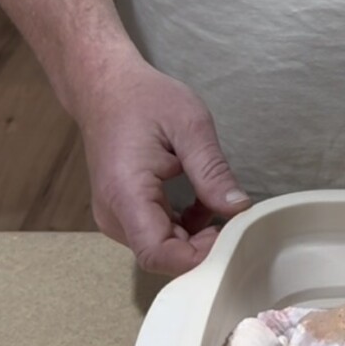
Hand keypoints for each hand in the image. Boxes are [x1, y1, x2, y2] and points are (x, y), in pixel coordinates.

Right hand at [76, 54, 251, 275]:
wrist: (106, 89)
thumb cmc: (144, 100)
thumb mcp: (190, 126)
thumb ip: (212, 171)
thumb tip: (238, 208)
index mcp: (126, 193)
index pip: (158, 253)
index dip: (196, 256)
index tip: (228, 234)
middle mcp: (113, 214)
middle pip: (161, 254)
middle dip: (202, 246)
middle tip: (234, 220)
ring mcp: (114, 217)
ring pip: (160, 247)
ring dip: (194, 236)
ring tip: (218, 204)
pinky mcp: (121, 213)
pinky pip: (154, 234)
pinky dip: (182, 227)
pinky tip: (200, 203)